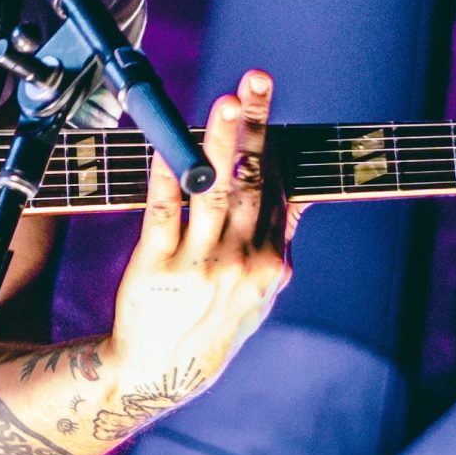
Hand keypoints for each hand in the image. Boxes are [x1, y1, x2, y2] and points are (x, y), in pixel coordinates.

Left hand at [100, 70, 298, 431]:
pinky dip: (167, 173)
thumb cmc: (210, 325)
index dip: (267, 142)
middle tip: (256, 80)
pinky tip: (168, 144)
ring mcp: (200, 263)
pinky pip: (164, 209)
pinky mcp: (158, 265)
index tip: (261, 99)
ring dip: (220, 140)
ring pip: (215, 190)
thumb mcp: (260, 294)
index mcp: (272, 264)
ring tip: (226, 101)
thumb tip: (298, 192)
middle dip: (256, 125)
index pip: (274, 189)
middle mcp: (242, 261)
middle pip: (252, 179)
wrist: (157, 374)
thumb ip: (278, 240)